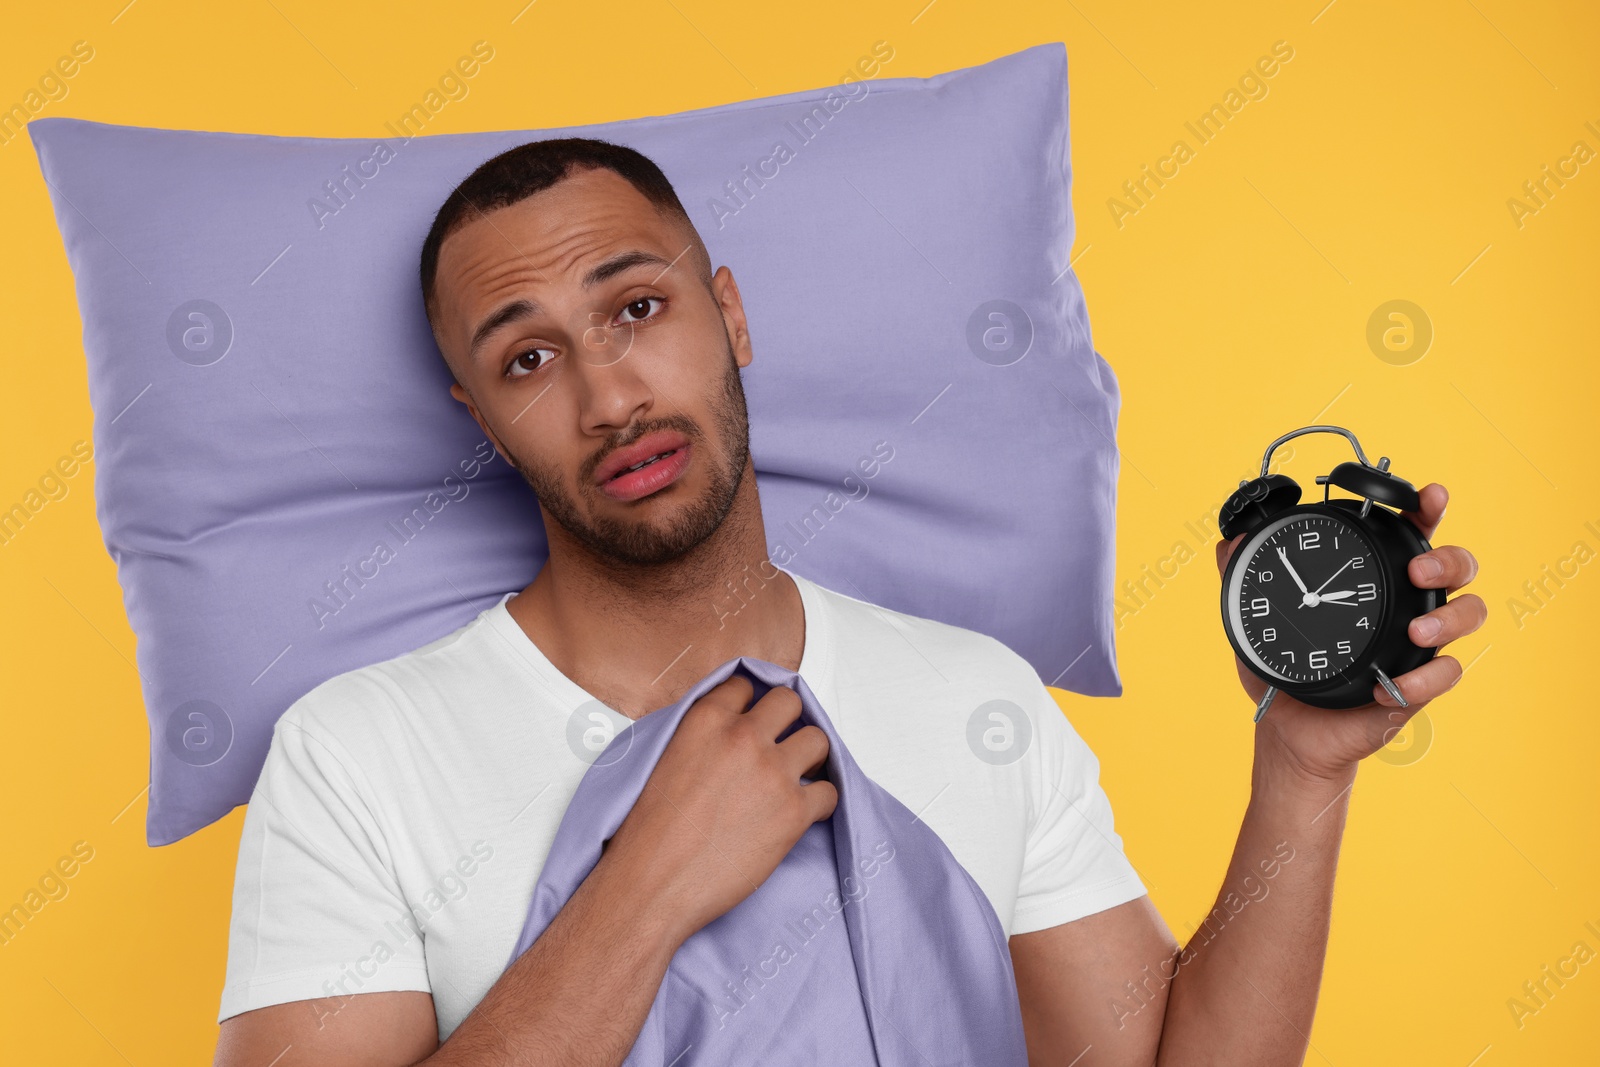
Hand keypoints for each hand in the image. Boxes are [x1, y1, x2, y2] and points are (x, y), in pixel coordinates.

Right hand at [597, 675, 836, 943]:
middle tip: (780, 744)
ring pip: (818, 740)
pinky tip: (802, 812)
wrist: (652, 884)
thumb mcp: (662, 759)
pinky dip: (820, 801)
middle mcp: (743, 738)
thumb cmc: (647, 833)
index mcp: (705, 720)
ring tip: (797, 775)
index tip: (753, 720)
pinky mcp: (794, 812)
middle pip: (789, 702)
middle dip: (787, 720)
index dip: (750, 705)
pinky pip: (829, 792)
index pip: (744, 685)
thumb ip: (698, 736)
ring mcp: (773, 773)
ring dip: (809, 757)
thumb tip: (721, 735)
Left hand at [1215, 483, 1484, 786]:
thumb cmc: (1283, 667)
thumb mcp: (1257, 619)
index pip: (1410, 532)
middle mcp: (1406, 604)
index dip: (1426, 508)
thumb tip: (1229, 543)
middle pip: (1457, 565)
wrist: (1288, 729)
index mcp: (1375, 578)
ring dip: (1450, 617)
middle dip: (1448, 560)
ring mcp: (1419, 644)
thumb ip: (1241, 577)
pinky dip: (1426, 678)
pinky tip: (1391, 686)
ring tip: (1416, 632)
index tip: (1430, 496)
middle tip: (1417, 573)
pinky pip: (1447, 673)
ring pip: (1469, 613)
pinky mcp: (1420, 685)